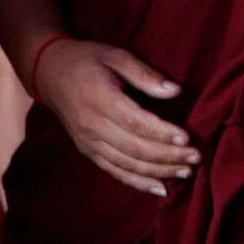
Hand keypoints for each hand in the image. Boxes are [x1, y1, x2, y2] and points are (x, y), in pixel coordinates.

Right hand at [35, 37, 200, 196]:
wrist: (48, 73)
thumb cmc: (86, 60)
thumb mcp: (115, 56)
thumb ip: (144, 74)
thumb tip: (175, 91)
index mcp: (99, 97)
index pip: (134, 121)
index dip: (162, 133)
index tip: (187, 138)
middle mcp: (91, 123)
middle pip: (134, 147)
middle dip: (167, 156)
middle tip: (195, 158)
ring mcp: (87, 140)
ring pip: (126, 163)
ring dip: (158, 171)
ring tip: (186, 172)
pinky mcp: (87, 150)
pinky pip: (114, 171)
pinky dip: (138, 183)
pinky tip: (161, 188)